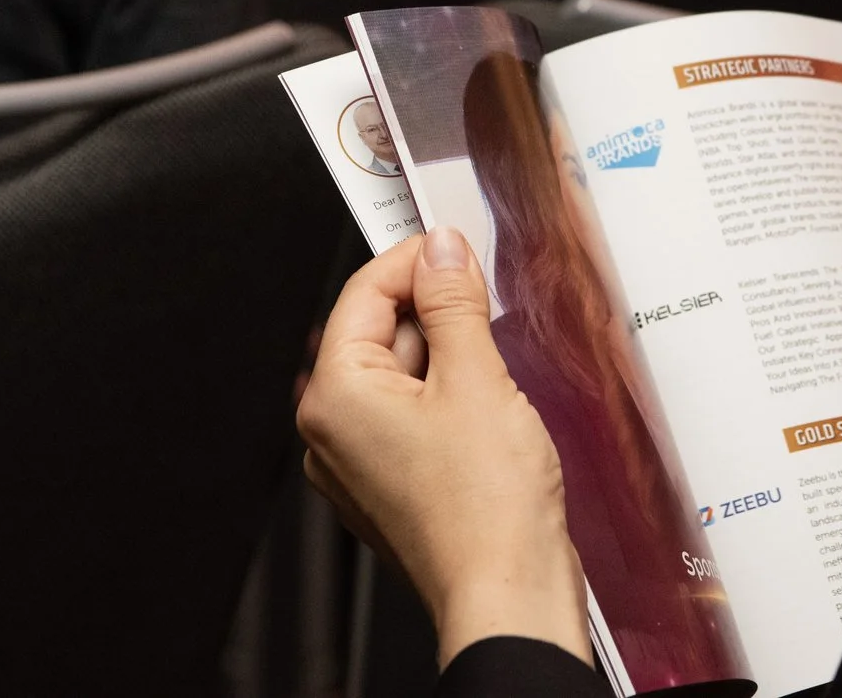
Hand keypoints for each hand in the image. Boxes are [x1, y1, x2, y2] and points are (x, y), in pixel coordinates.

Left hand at [297, 229, 590, 668]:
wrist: (508, 594)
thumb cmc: (486, 507)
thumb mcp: (476, 377)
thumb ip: (453, 302)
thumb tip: (441, 249)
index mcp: (335, 396)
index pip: (364, 292)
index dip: (416, 259)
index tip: (459, 246)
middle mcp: (333, 430)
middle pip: (381, 331)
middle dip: (438, 314)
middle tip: (489, 314)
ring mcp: (358, 463)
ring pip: (403, 373)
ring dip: (451, 359)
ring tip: (495, 381)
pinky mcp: (392, 485)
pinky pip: (414, 415)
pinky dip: (452, 399)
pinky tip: (489, 414)